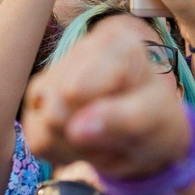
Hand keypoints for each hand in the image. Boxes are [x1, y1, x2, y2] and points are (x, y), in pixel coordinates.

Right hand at [23, 12, 190, 178]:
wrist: (147, 133)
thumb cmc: (157, 119)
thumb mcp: (156, 120)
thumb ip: (122, 120)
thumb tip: (75, 129)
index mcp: (116, 43)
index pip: (77, 91)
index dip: (101, 118)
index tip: (130, 113)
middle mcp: (78, 50)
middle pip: (57, 111)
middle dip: (87, 134)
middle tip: (117, 130)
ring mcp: (53, 74)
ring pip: (44, 127)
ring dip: (76, 144)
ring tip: (103, 133)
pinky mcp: (37, 101)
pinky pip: (37, 141)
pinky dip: (64, 150)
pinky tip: (86, 137)